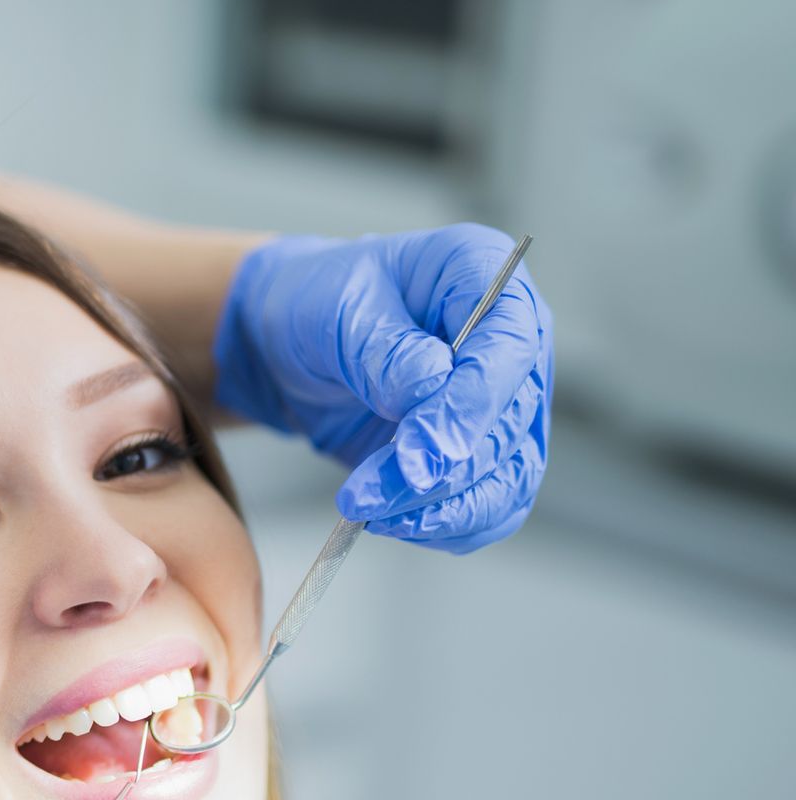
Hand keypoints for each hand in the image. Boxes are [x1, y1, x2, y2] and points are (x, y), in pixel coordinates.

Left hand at [213, 223, 552, 553]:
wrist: (290, 340)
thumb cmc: (316, 301)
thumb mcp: (334, 310)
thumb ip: (383, 350)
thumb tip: (428, 388)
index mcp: (483, 276)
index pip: (507, 351)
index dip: (469, 411)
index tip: (418, 458)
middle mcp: (509, 340)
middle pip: (509, 423)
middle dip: (438, 472)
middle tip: (364, 495)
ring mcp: (501, 400)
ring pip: (507, 476)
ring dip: (440, 508)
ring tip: (367, 509)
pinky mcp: (478, 451)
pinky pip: (489, 504)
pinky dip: (446, 523)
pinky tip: (392, 520)